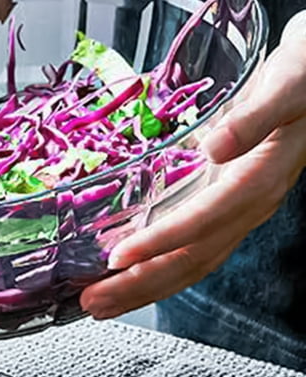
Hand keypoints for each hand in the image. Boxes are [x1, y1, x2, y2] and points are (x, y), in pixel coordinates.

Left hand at [80, 11, 305, 319]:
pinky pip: (191, 246)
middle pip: (192, 258)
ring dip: (143, 286)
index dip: (159, 244)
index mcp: (259, 180)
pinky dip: (156, 265)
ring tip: (101, 303)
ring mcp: (237, 210)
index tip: (117, 258)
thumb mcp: (288, 84)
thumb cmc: (304, 73)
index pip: (202, 222)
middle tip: (93, 302)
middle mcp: (249, 205)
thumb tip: (218, 147)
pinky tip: (128, 274)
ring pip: (191, 261)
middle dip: (140, 284)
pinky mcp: (226, 204)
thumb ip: (255, 117)